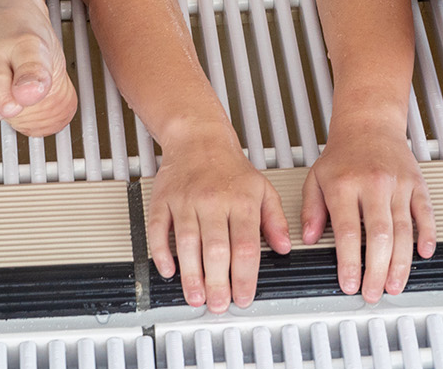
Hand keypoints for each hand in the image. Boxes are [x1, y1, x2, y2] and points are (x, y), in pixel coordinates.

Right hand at [146, 129, 292, 311]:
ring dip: (191, 274)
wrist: (198, 137)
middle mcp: (213, 200)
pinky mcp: (163, 199)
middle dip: (217, 283)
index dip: (244, 276)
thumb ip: (275, 220)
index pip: (245, 246)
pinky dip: (161, 252)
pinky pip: (158, 229)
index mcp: (241, 200)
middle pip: (215, 249)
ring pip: (187, 243)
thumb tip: (284, 247)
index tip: (243, 296)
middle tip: (218, 304)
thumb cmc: (230, 166)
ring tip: (196, 296)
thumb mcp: (262, 189)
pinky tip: (168, 270)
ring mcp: (186, 200)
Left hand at [301, 123, 435, 301]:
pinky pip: (426, 212)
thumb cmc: (342, 154)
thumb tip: (310, 238)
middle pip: (379, 236)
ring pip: (404, 230)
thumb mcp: (316, 178)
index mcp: (344, 184)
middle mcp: (373, 184)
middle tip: (374, 293)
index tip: (349, 283)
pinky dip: (428, 234)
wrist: (368, 124)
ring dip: (401, 263)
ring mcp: (398, 184)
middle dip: (377, 270)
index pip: (348, 231)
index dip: (350, 262)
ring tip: (394, 284)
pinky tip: (425, 253)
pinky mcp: (416, 183)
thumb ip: (311, 210)